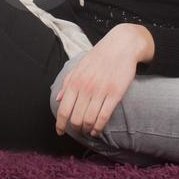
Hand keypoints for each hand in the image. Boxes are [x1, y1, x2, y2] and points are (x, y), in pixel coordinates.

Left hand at [54, 23, 153, 137]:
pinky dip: (99, 127)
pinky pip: (104, 117)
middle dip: (75, 128)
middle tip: (78, 130)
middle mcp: (86, 88)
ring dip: (87, 129)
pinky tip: (97, 130)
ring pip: (89, 120)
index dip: (60, 124)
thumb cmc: (98, 56)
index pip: (64, 110)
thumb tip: (58, 99)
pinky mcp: (115, 94)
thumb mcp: (78, 66)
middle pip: (76, 118)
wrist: (120, 46)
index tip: (60, 132)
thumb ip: (67, 82)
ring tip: (88, 130)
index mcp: (75, 81)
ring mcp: (101, 91)